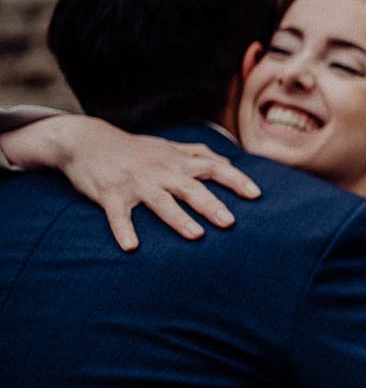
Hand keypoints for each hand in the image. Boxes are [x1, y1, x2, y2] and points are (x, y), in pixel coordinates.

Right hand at [8, 116, 259, 250]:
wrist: (87, 141)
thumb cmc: (135, 149)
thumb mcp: (169, 146)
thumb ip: (199, 154)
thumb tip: (229, 162)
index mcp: (177, 161)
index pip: (214, 167)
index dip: (236, 179)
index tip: (256, 195)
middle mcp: (161, 171)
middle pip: (190, 188)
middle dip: (211, 204)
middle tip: (230, 222)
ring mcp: (136, 183)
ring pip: (160, 201)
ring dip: (178, 218)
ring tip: (196, 235)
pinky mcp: (110, 194)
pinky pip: (118, 214)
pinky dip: (123, 230)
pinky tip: (131, 247)